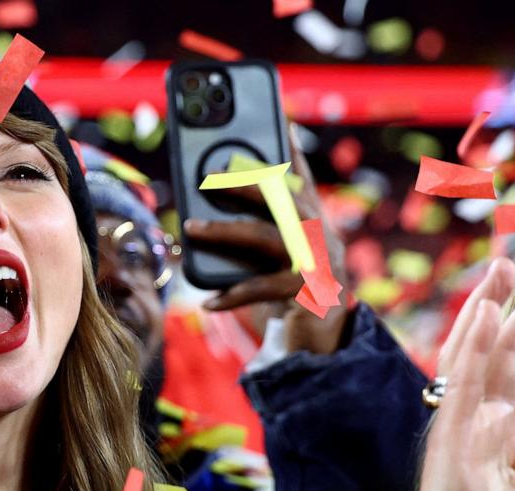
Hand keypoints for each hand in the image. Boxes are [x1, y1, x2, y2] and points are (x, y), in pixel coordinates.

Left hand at [183, 125, 348, 354]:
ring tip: (190, 228)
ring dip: (223, 231)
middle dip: (245, 183)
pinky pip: (260, 288)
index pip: (301, 181)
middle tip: (211, 173)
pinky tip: (208, 302)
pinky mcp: (305, 294)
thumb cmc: (290, 294)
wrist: (324, 343)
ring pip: (263, 238)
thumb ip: (256, 234)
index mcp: (314, 224)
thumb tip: (201, 218)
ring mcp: (314, 264)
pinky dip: (232, 295)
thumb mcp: (276, 259)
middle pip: (281, 200)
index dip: (292, 152)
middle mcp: (318, 237)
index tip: (280, 122)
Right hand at [409, 257, 514, 490]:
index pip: (500, 365)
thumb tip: (510, 410)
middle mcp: (470, 422)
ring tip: (496, 290)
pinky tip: (486, 342)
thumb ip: (514, 435)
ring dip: (482, 327)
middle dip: (492, 308)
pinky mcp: (450, 454)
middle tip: (506, 264)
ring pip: (470, 370)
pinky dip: (476, 374)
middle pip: (480, 354)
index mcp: (488, 424)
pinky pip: (465, 405)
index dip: (510, 329)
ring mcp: (457, 435)